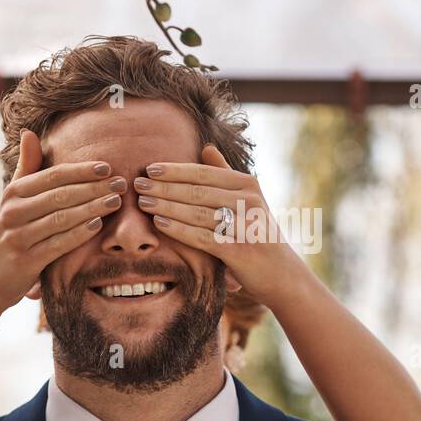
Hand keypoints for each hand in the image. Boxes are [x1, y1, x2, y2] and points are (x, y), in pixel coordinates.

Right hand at [0, 129, 123, 314]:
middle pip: (61, 194)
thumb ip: (26, 168)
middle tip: (121, 184)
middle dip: (94, 187)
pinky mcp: (24, 260)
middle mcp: (13, 211)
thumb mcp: (13, 200)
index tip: (108, 167)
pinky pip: (57, 244)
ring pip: (61, 218)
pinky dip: (78, 234)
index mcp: (14, 192)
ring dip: (92, 208)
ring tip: (115, 202)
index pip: (54, 176)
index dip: (82, 170)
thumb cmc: (9, 234)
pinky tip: (97, 226)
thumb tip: (29, 132)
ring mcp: (18, 236)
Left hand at [133, 144, 310, 307]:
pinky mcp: (239, 249)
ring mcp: (245, 225)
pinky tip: (158, 223)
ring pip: (197, 212)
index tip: (150, 168)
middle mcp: (249, 201)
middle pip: (197, 191)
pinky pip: (201, 236)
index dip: (175, 170)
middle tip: (138, 184)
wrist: (282, 273)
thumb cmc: (258, 233)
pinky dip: (178, 229)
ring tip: (143, 202)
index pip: (204, 173)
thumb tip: (206, 147)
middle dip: (164, 186)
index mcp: (247, 185)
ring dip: (166, 206)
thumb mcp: (248, 199)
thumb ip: (225, 174)